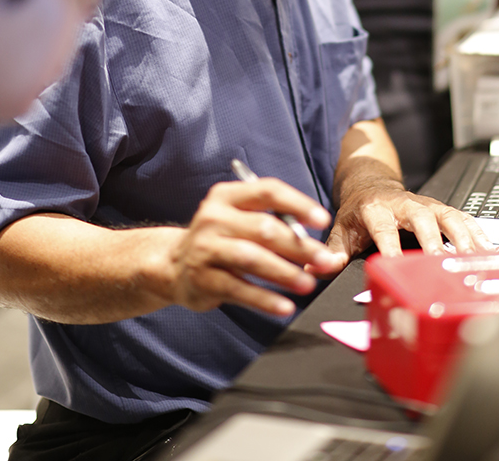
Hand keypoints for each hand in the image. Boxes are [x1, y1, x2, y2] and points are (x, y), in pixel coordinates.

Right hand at [168, 178, 340, 316]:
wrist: (173, 264)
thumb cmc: (221, 239)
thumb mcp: (239, 220)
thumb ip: (273, 223)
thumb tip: (316, 245)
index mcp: (228, 195)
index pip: (268, 191)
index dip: (298, 204)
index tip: (323, 219)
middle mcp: (214, 217)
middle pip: (264, 228)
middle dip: (300, 246)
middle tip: (325, 261)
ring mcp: (206, 248)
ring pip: (251, 258)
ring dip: (284, 272)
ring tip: (308, 284)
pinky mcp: (203, 278)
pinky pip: (239, 289)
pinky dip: (264, 299)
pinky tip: (285, 306)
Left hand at [324, 176, 494, 268]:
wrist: (371, 184)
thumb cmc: (359, 212)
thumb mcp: (341, 230)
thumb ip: (331, 251)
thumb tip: (315, 268)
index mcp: (376, 210)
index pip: (384, 229)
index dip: (392, 247)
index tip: (398, 266)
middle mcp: (404, 204)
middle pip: (423, 218)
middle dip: (435, 241)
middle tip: (444, 266)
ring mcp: (426, 205)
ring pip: (448, 216)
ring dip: (463, 238)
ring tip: (474, 262)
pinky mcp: (442, 208)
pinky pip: (463, 218)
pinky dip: (477, 234)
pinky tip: (488, 252)